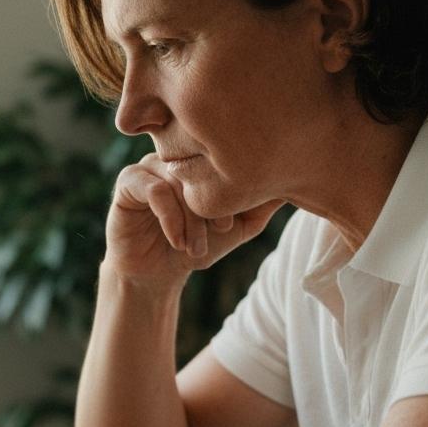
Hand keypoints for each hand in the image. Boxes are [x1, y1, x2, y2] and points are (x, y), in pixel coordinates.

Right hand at [107, 154, 284, 283]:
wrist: (158, 273)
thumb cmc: (198, 244)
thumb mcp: (240, 225)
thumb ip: (264, 203)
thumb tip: (299, 181)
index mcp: (202, 157)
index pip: (225, 156)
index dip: (235, 187)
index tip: (233, 223)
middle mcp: (176, 154)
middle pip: (202, 164)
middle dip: (214, 204)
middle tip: (221, 231)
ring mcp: (150, 164)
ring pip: (180, 178)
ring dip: (192, 218)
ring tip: (196, 246)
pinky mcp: (128, 182)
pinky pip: (154, 189)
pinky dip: (171, 218)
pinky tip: (177, 241)